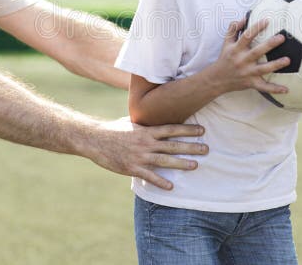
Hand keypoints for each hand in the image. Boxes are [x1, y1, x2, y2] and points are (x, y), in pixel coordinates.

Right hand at [87, 118, 208, 189]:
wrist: (94, 140)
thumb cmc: (114, 129)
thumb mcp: (131, 121)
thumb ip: (146, 121)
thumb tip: (156, 114)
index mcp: (146, 131)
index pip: (171, 129)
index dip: (187, 129)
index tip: (202, 130)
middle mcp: (146, 143)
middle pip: (172, 145)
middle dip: (191, 147)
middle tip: (207, 148)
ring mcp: (140, 156)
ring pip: (165, 161)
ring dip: (181, 163)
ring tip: (195, 165)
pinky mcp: (132, 168)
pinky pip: (149, 176)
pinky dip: (160, 182)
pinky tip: (171, 187)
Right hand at [207, 17, 290, 94]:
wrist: (217, 79)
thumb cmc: (225, 58)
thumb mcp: (226, 43)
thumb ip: (233, 29)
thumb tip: (244, 18)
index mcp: (236, 49)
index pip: (246, 36)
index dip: (256, 28)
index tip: (267, 20)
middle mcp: (242, 60)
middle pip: (257, 52)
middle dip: (269, 45)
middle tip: (281, 37)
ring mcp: (247, 73)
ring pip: (263, 69)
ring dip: (275, 65)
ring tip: (287, 60)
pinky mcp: (251, 83)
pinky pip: (264, 87)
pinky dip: (274, 89)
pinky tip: (286, 89)